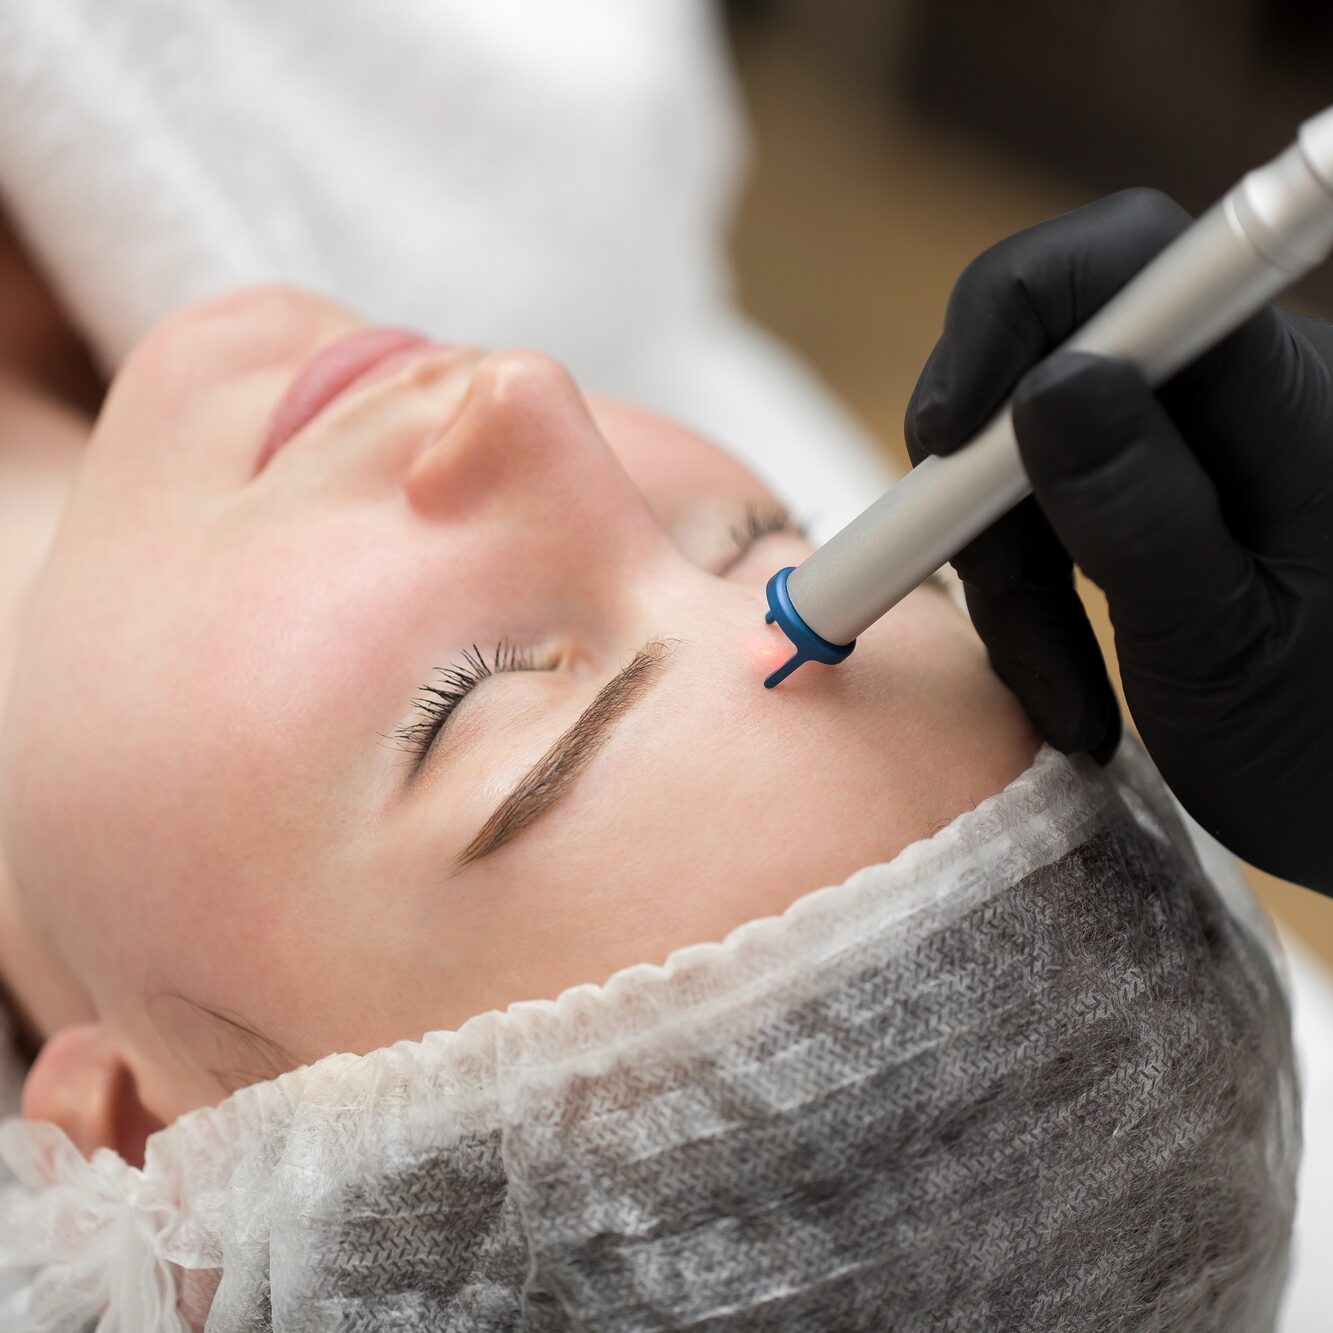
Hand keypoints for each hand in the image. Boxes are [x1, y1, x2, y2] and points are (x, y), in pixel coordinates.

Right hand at [904, 189, 1332, 893]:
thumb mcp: (1224, 648)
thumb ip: (1141, 513)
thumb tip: (1043, 384)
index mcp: (1284, 400)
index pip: (1126, 261)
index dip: (1007, 317)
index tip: (945, 439)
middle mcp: (1239, 396)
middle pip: (1051, 359)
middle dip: (988, 484)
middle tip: (985, 591)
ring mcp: (1198, 449)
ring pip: (1034, 452)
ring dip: (1010, 572)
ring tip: (1059, 694)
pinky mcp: (1166, 499)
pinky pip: (1055, 509)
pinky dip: (1033, 594)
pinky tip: (1069, 682)